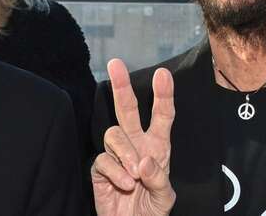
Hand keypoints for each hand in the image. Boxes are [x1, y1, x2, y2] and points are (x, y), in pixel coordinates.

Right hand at [92, 59, 175, 215]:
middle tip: (115, 64)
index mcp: (157, 147)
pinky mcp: (100, 168)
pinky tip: (125, 184)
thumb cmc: (150, 211)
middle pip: (127, 109)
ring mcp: (116, 155)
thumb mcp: (165, 198)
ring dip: (125, 153)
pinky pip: (103, 159)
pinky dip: (116, 172)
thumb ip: (159, 179)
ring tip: (134, 176)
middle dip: (122, 86)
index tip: (163, 74)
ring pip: (114, 134)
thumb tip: (144, 160)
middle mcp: (136, 145)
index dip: (163, 95)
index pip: (162, 116)